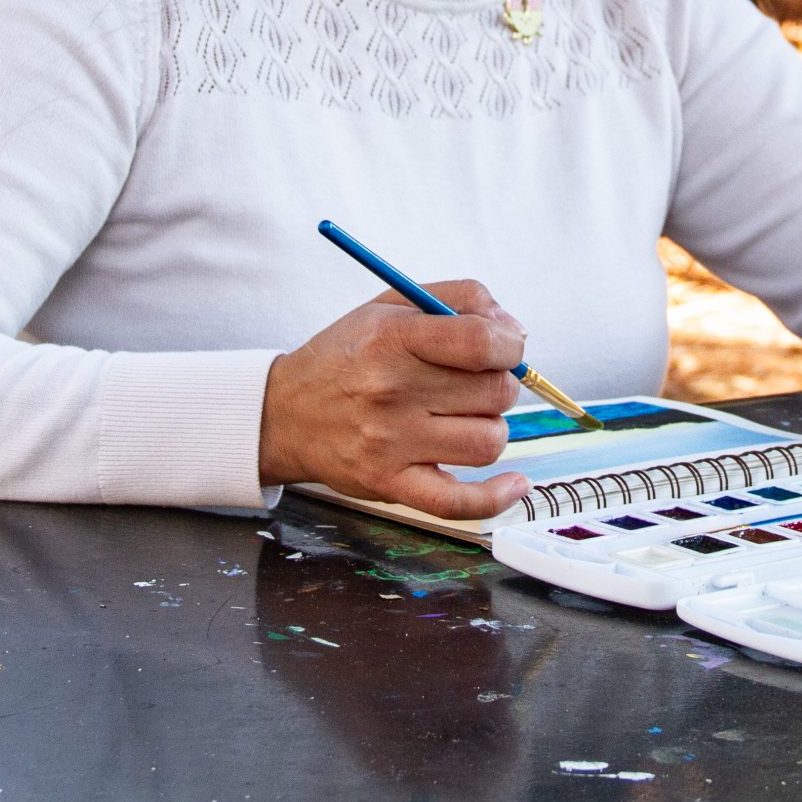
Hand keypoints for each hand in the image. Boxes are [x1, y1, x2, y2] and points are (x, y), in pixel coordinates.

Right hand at [259, 280, 530, 520]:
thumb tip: (515, 331)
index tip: (506, 348)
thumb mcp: (392, 305)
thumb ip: (460, 299)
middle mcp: (390, 391)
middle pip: (493, 393)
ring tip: (462, 418)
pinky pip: (459, 502)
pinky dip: (496, 496)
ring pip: (488, 441)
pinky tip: (514, 483)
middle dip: (498, 384)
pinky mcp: (389, 483)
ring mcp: (390, 442)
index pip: (480, 342)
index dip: (510, 345)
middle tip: (474, 383)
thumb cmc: (348, 356)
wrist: (286, 413)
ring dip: (489, 428)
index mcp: (392, 338)